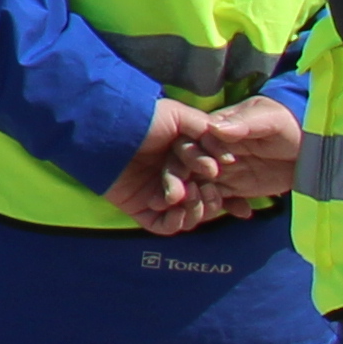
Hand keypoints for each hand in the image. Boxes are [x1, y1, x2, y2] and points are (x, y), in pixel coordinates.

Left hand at [102, 95, 222, 228]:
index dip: (229, 193)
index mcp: (189, 163)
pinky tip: (176, 208)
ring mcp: (159, 196)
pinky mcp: (141, 209)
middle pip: (206, 203)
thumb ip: (206, 132)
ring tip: (185, 193)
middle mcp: (177, 181)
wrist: (105, 128)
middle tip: (204, 187)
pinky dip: (176, 222)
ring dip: (194, 209)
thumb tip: (228, 160)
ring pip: (189, 217)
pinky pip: (165, 227)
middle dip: (210, 199)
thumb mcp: (178, 116)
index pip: (216, 185)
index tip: (237, 196)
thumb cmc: (142, 118)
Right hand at [193, 96, 305, 212]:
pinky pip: (220, 200)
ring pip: (198, 186)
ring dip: (201, 199)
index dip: (188, 157)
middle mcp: (209, 150)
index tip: (204, 171)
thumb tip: (215, 128)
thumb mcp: (269, 119)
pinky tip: (243, 212)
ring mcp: (222, 170)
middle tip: (197, 198)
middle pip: (186, 167)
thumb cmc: (288, 124)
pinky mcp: (235, 188)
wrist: (313, 146)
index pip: (188, 142)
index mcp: (211, 129)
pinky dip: (225, 208)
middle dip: (186, 184)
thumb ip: (244, 122)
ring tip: (215, 208)